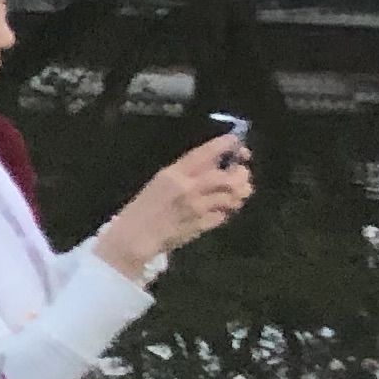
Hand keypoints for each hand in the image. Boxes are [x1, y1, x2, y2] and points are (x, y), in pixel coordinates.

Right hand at [97, 135, 253, 268]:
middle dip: (241, 174)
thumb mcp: (161, 181)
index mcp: (174, 173)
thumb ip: (187, 172)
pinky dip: (228, 210)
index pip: (205, 154)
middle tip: (242, 173)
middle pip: (227, 178)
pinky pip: (224, 214)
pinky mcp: (202, 225)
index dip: (225, 145)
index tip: (237, 142)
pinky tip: (224, 208)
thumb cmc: (146, 205)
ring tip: (238, 191)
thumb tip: (216, 162)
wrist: (135, 235)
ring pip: (231, 196)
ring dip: (240, 193)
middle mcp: (188, 188)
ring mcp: (197, 208)